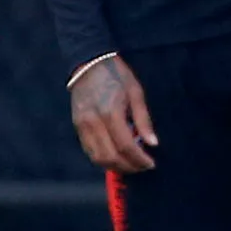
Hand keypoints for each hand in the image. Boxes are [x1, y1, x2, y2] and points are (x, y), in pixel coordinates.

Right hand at [69, 55, 156, 172]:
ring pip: (97, 158)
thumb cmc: (117, 76)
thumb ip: (144, 120)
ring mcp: (82, 126)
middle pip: (110, 157)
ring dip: (115, 167)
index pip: (126, 146)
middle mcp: (94, 122)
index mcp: (111, 112)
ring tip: (130, 164)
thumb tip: (153, 143)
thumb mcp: (136, 92)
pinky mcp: (77, 126)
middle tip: (142, 167)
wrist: (89, 63)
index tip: (151, 163)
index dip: (139, 159)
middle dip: (129, 167)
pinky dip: (103, 159)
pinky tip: (116, 156)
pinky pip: (89, 151)